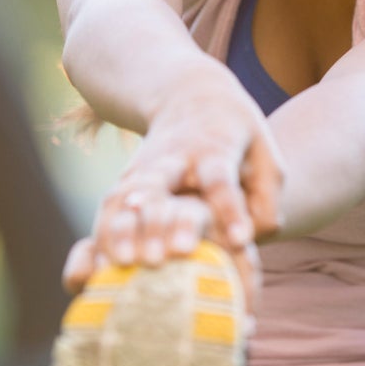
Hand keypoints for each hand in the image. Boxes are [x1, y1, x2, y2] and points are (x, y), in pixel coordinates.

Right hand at [62, 72, 282, 291]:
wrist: (189, 97)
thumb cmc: (236, 138)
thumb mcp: (264, 157)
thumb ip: (267, 201)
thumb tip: (248, 241)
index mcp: (214, 148)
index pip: (220, 177)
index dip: (229, 207)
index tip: (240, 240)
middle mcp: (173, 157)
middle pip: (161, 184)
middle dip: (161, 219)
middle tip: (168, 255)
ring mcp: (144, 168)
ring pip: (126, 195)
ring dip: (121, 229)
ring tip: (122, 265)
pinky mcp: (125, 182)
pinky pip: (107, 207)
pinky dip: (101, 235)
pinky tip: (97, 268)